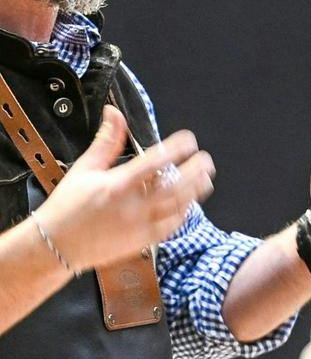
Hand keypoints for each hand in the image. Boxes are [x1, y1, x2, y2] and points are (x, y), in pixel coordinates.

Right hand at [36, 105, 214, 272]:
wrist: (56, 245)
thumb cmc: (67, 207)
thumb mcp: (84, 169)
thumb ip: (106, 141)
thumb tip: (114, 113)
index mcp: (118, 185)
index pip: (155, 162)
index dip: (176, 149)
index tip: (189, 140)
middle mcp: (132, 206)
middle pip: (174, 186)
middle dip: (194, 171)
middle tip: (206, 160)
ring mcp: (139, 226)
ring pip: (177, 207)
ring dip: (194, 192)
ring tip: (205, 180)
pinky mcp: (141, 242)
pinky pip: (170, 227)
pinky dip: (183, 214)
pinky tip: (189, 204)